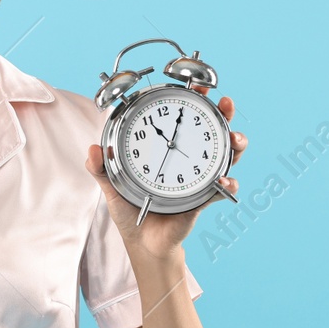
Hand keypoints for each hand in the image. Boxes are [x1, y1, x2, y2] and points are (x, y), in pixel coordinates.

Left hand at [84, 88, 248, 260]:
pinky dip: (227, 183)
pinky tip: (225, 179)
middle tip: (224, 103)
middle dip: (223, 114)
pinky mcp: (203, 199)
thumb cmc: (130, 208)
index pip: (183, 119)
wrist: (141, 242)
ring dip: (235, 144)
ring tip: (235, 139)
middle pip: (212, 132)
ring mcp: (199, 178)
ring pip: (226, 156)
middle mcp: (188, 160)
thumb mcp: (112, 185)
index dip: (193, 101)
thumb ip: (101, 167)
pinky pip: (221, 189)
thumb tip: (93, 149)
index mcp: (167, 151)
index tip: (197, 85)